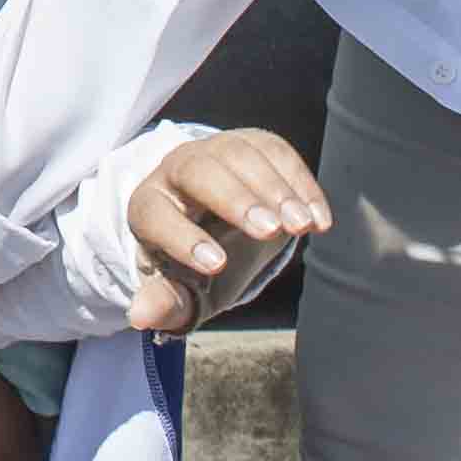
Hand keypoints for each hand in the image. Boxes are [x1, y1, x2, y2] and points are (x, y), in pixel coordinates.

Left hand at [120, 126, 329, 336]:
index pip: (156, 214)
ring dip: (276, 190)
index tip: (218, 266)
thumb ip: (167, 302)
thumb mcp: (180, 285)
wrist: (217, 221)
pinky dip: (300, 183)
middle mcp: (177, 169)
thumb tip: (141, 317)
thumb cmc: (193, 262)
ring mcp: (216, 149)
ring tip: (301, 226)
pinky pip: (275, 152)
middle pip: (199, 171)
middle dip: (235, 199)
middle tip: (270, 231)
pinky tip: (319, 219)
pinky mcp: (253, 143)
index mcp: (149, 206)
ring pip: (240, 155)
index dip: (183, 238)